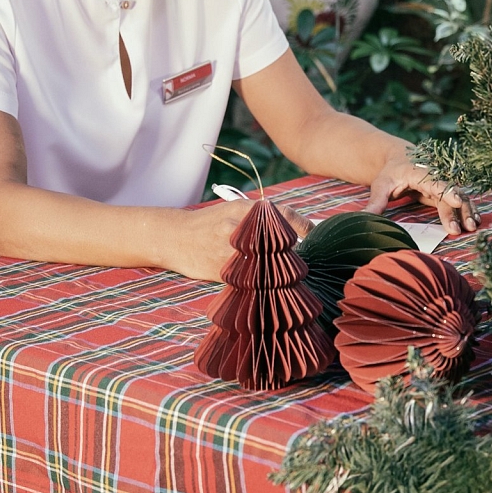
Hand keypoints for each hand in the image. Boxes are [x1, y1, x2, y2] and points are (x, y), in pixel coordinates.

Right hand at [166, 198, 311, 281]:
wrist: (175, 237)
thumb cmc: (212, 223)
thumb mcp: (237, 209)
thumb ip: (266, 218)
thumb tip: (302, 231)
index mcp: (247, 210)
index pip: (285, 217)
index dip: (304, 227)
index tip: (316, 235)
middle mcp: (241, 229)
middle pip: (281, 245)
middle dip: (295, 254)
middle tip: (304, 261)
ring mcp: (233, 252)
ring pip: (269, 265)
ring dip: (281, 272)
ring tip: (287, 276)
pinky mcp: (225, 272)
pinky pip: (252, 280)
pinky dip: (263, 283)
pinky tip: (266, 283)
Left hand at [364, 152, 478, 235]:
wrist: (399, 159)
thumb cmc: (390, 173)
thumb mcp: (380, 185)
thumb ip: (376, 202)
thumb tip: (363, 217)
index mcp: (419, 172)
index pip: (435, 182)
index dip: (447, 191)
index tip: (457, 200)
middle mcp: (435, 176)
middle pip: (451, 192)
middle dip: (459, 209)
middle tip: (463, 227)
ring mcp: (442, 183)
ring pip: (459, 196)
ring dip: (467, 211)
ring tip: (472, 226)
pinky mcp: (445, 191)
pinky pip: (460, 200)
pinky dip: (467, 210)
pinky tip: (473, 221)